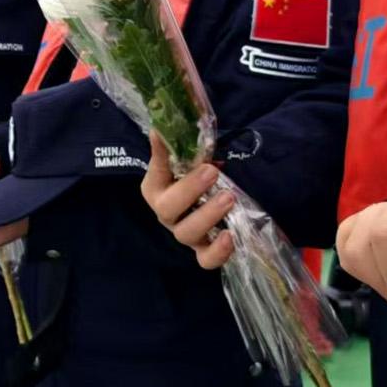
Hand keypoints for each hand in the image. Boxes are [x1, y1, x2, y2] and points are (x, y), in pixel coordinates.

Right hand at [141, 138, 236, 268]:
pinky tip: (231, 236)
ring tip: (229, 198)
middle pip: (168, 209)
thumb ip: (180, 146)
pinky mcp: (203, 250)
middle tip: (211, 172)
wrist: (211, 198)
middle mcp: (165, 213)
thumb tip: (161, 127)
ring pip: (186, 233)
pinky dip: (217, 252)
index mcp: (156, 187)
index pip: (154, 172)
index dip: (161, 157)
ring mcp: (183, 233)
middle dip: (190, 190)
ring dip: (208, 215)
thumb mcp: (190, 160)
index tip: (166, 137)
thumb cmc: (195, 176)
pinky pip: (205, 260)